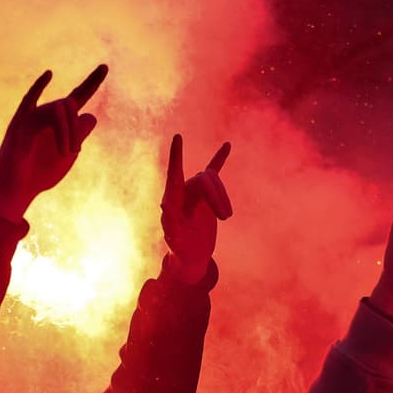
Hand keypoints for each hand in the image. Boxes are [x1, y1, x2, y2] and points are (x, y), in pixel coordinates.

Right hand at [0, 64, 108, 221]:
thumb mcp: (68, 155)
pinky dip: (39, 86)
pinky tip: (49, 75)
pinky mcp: (20, 122)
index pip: (79, 97)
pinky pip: (30, 100)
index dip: (92, 82)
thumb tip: (90, 115)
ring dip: (67, 131)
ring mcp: (33, 116)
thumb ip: (80, 135)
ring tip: (66, 153)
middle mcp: (48, 115)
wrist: (19, 189)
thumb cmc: (41, 174)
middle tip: (73, 152)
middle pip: (71, 105)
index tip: (105, 66)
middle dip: (76, 128)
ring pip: (59, 108)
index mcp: (62, 122)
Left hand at [161, 135, 231, 284]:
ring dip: (222, 198)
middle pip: (203, 181)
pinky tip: (227, 145)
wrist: (192, 253)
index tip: (178, 138)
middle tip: (226, 217)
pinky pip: (214, 172)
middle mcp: (183, 191)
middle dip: (217, 196)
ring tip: (226, 217)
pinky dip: (220, 159)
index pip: (174, 174)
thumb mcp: (176, 241)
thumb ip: (171, 226)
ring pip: (213, 181)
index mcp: (172, 200)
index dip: (176, 157)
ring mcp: (195, 191)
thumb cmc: (181, 249)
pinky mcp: (207, 195)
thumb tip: (165, 208)